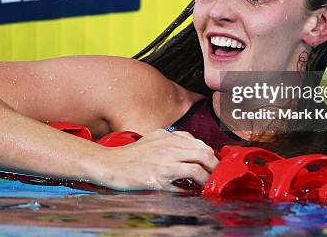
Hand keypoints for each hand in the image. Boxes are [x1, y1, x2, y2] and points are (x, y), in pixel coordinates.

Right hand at [93, 129, 218, 190]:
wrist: (109, 164)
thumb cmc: (130, 154)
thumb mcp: (152, 138)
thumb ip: (172, 139)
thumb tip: (193, 147)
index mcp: (167, 136)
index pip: (199, 143)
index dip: (211, 155)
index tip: (214, 164)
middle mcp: (168, 146)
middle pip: (203, 152)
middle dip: (215, 166)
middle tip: (218, 175)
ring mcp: (163, 162)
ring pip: (197, 167)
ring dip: (207, 178)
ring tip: (209, 184)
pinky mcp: (158, 178)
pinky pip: (183, 182)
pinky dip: (192, 187)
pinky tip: (193, 190)